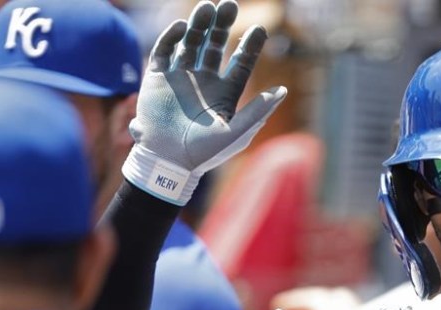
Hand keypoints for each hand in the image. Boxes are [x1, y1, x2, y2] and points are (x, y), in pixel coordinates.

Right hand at [122, 0, 286, 204]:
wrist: (169, 162)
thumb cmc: (207, 153)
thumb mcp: (237, 132)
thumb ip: (258, 111)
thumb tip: (283, 91)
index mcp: (225, 93)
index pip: (240, 62)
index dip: (249, 45)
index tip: (259, 28)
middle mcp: (204, 81)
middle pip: (215, 46)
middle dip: (222, 26)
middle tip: (229, 5)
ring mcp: (180, 77)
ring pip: (191, 42)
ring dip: (199, 24)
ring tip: (208, 7)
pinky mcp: (157, 78)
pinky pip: (164, 50)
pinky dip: (172, 36)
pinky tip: (183, 26)